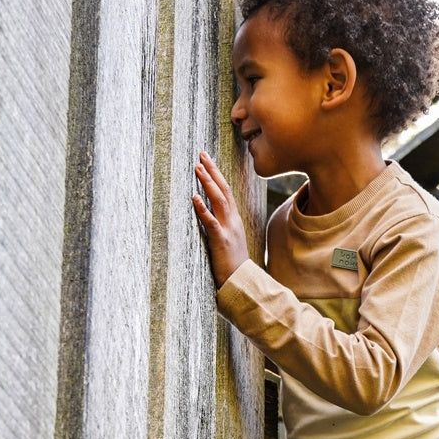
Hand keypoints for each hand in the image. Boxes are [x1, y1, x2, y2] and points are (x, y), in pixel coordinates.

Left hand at [193, 150, 249, 286]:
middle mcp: (233, 221)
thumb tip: (210, 214)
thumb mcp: (230, 240)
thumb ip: (222, 225)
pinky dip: (203, 209)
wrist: (243, 282)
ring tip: (197, 168)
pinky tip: (195, 197)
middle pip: (224, 191)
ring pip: (219, 201)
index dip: (217, 175)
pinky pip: (211, 222)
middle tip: (202, 155)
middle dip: (213, 172)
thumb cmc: (234, 264)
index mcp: (235, 220)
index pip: (227, 192)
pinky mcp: (221, 241)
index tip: (207, 161)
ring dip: (208, 183)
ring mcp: (228, 230)